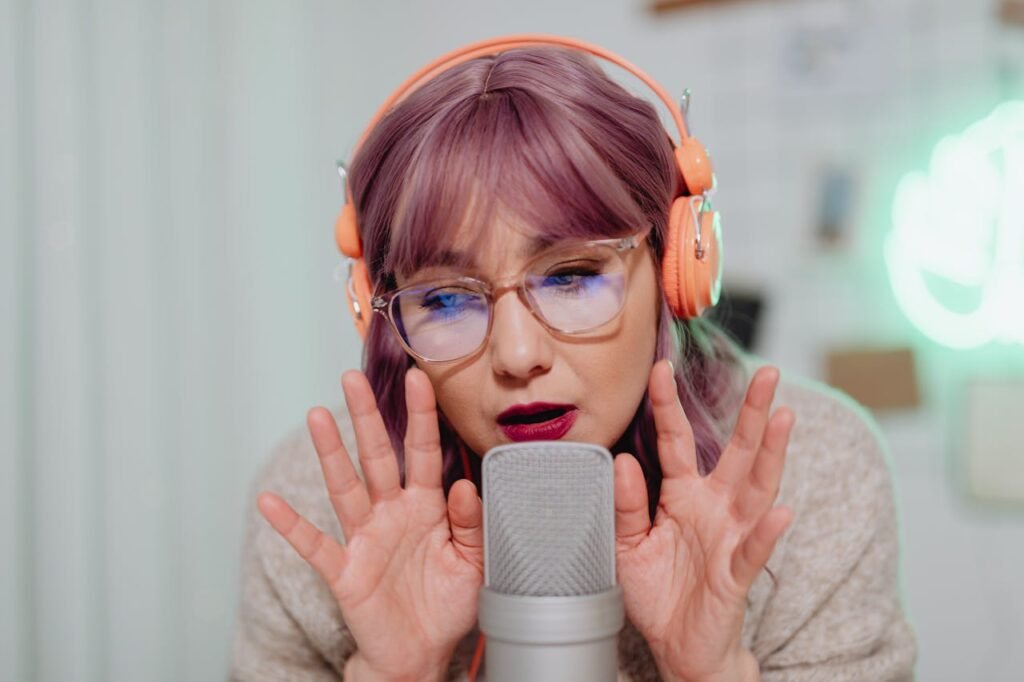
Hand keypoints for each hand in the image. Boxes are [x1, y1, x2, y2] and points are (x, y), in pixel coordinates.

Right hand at [256, 368, 483, 680]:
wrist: (421, 654)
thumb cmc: (447, 605)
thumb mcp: (475, 563)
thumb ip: (472, 524)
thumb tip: (465, 485)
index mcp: (427, 507)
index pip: (424, 453)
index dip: (421, 416)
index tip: (418, 378)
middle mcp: (392, 513)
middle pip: (378, 456)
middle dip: (367, 417)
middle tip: (354, 377)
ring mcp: (365, 538)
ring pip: (345, 487)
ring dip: (331, 453)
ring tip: (316, 415)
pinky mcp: (345, 570)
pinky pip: (315, 545)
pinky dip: (291, 525)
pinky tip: (269, 502)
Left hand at [613, 360, 794, 681]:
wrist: (677, 646)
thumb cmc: (657, 592)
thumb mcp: (627, 545)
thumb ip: (626, 505)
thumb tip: (622, 461)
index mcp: (683, 495)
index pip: (677, 442)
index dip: (668, 406)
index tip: (661, 368)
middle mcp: (714, 508)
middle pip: (738, 452)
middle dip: (752, 413)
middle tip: (767, 373)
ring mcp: (730, 538)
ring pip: (757, 489)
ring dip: (771, 454)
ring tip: (783, 418)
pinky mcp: (735, 574)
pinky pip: (753, 552)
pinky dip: (766, 534)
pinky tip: (780, 513)